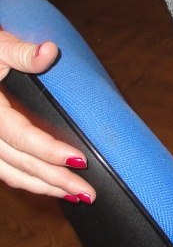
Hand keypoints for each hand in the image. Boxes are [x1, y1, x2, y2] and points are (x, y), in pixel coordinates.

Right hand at [0, 30, 93, 201]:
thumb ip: (22, 53)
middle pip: (20, 163)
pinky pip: (6, 169)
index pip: (21, 136)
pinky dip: (29, 180)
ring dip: (44, 187)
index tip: (80, 160)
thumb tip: (49, 50)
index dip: (49, 150)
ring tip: (76, 196)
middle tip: (89, 193)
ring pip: (11, 173)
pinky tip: (51, 186)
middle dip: (55, 179)